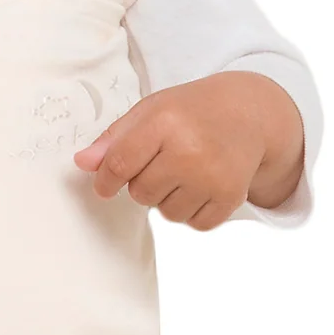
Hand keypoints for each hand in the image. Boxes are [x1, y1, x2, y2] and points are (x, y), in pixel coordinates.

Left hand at [72, 70, 305, 228]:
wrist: (250, 113)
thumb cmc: (192, 112)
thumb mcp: (151, 111)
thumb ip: (114, 138)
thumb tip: (83, 164)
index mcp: (165, 122)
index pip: (119, 164)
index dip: (107, 180)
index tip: (106, 184)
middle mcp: (190, 151)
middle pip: (141, 193)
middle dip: (144, 183)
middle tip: (164, 162)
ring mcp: (213, 176)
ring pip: (166, 213)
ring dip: (169, 199)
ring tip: (185, 172)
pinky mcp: (230, 197)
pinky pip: (194, 223)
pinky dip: (193, 211)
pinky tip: (202, 185)